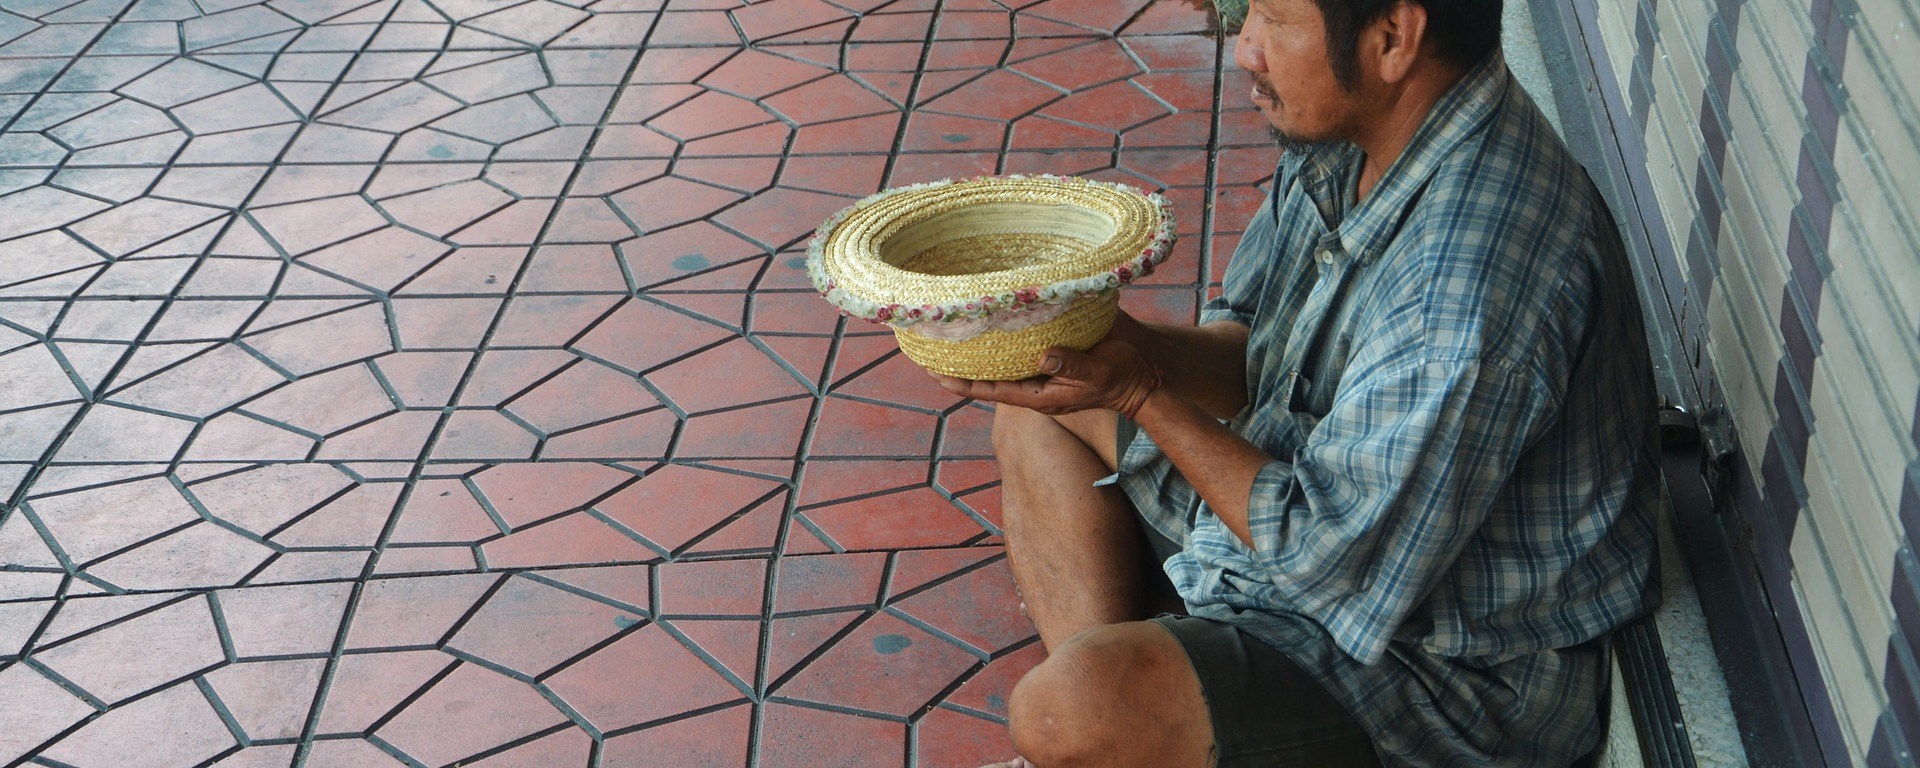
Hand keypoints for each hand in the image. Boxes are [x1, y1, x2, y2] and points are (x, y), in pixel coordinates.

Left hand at [929, 340, 1158, 415]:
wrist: (1141, 373)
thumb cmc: (1120, 376)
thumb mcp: (1097, 372)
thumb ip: (1071, 365)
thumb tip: (1042, 356)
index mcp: (1040, 395)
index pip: (993, 391)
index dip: (964, 384)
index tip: (935, 375)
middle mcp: (1036, 383)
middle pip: (990, 378)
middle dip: (962, 367)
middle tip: (931, 351)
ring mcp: (1043, 369)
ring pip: (1003, 363)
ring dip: (979, 352)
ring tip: (950, 335)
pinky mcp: (1053, 353)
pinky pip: (1020, 348)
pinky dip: (1002, 338)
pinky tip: (989, 321)